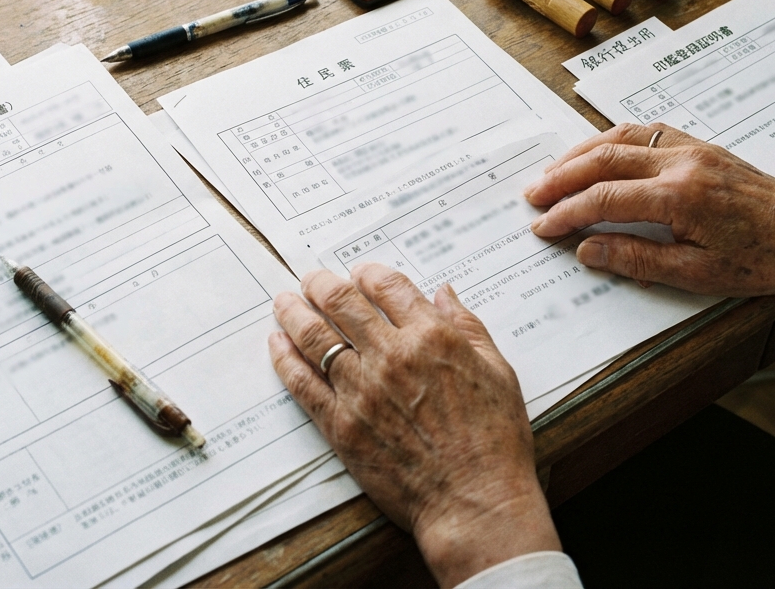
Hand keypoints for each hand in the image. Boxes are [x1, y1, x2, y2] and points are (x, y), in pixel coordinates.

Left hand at [269, 263, 559, 588]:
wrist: (474, 501)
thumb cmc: (494, 441)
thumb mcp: (497, 372)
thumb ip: (468, 326)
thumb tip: (444, 293)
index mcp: (432, 337)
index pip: (387, 286)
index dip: (367, 273)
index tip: (358, 273)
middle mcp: (392, 356)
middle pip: (342, 302)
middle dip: (321, 283)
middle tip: (311, 278)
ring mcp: (362, 391)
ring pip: (315, 337)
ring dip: (294, 312)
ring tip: (284, 300)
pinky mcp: (342, 426)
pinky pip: (303, 384)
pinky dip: (286, 359)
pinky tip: (277, 344)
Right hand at [522, 123, 774, 301]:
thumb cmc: (760, 260)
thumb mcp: (697, 274)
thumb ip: (637, 259)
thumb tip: (587, 250)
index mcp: (681, 197)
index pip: (605, 198)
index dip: (567, 212)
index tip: (542, 226)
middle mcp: (682, 162)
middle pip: (604, 159)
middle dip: (561, 177)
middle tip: (532, 194)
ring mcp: (690, 148)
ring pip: (620, 138)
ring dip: (580, 153)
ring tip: (551, 172)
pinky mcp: (698, 144)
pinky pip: (643, 132)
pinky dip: (610, 140)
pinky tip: (594, 153)